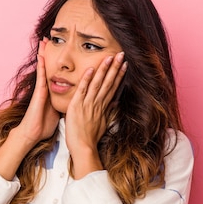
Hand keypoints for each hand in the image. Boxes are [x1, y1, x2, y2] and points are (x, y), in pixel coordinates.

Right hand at [0, 39, 58, 179]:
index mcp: (53, 92)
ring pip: (45, 67)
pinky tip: (42, 54)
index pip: (58, 74)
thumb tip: (74, 104)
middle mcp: (47, 88)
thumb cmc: (44, 126)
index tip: (66, 50)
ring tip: (45, 40)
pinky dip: (42, 64)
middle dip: (50, 53)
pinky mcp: (38, 91)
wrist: (33, 134)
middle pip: (50, 66)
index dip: (61, 62)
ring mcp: (42, 88)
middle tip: (52, 37)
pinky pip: (41, 75)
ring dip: (44, 53)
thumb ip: (63, 105)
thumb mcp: (57, 112)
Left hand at [65, 51, 127, 178]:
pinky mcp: (77, 106)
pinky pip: (82, 90)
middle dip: (115, 68)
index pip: (112, 87)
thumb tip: (114, 104)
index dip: (118, 75)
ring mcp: (88, 104)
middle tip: (121, 55)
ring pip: (97, 84)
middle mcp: (97, 104)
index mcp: (103, 107)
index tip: (124, 65)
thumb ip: (108, 112)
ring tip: (109, 58)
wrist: (83, 148)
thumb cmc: (90, 139)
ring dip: (104, 70)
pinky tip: (91, 69)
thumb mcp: (102, 124)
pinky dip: (86, 80)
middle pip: (108, 82)